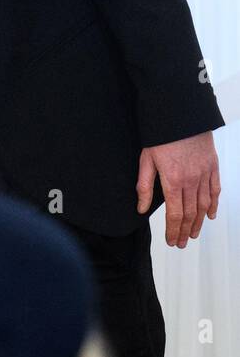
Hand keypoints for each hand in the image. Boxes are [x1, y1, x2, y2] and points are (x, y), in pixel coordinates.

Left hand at [137, 130, 220, 247]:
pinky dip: (214, 205)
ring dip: (199, 222)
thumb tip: (141, 209)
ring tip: (193, 234)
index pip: (174, 214)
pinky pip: (215, 190)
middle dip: (185, 231)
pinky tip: (210, 215)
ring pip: (204, 205)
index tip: (172, 241)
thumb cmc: (160, 135)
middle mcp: (192, 181)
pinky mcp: (212, 166)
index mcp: (173, 181)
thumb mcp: (146, 160)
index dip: (173, 230)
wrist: (180, 114)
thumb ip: (144, 186)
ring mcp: (204, 174)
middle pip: (190, 213)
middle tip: (181, 242)